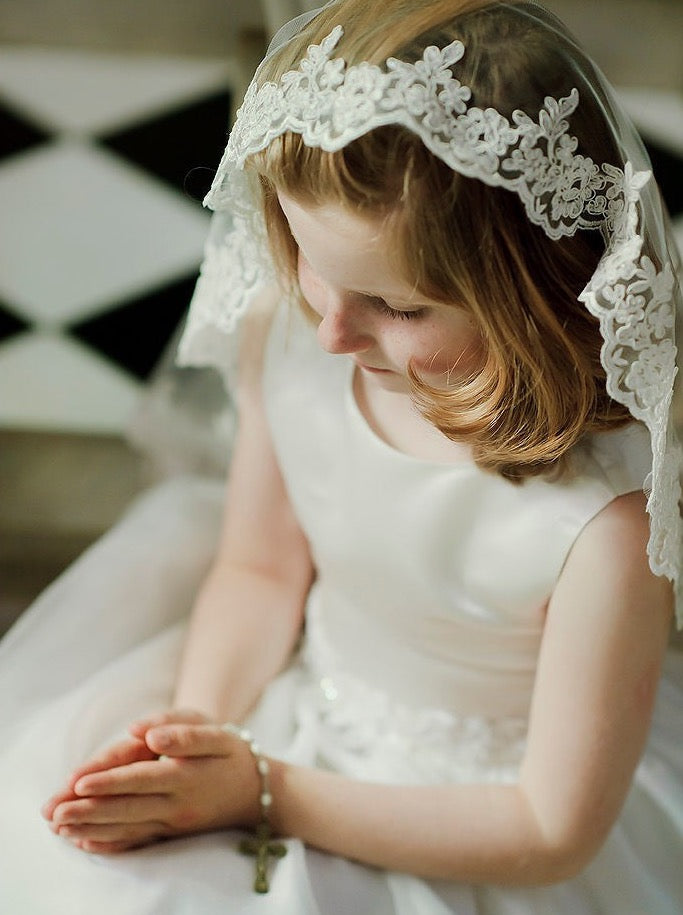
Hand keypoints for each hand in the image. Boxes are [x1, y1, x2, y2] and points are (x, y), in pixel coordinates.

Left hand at [42, 711, 261, 853]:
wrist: (261, 791)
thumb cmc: (233, 753)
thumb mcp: (218, 733)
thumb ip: (184, 733)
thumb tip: (148, 737)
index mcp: (185, 775)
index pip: (140, 779)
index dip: (108, 781)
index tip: (77, 782)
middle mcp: (177, 804)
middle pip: (126, 808)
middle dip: (87, 810)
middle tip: (53, 813)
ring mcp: (173, 823)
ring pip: (127, 828)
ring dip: (91, 828)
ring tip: (59, 828)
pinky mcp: (172, 833)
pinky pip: (137, 842)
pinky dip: (111, 844)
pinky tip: (87, 844)